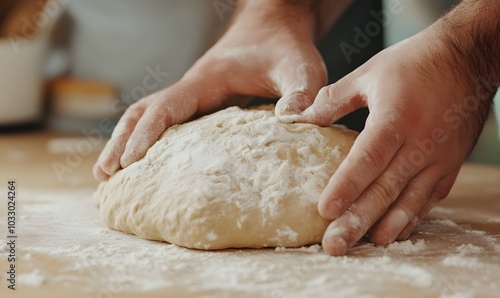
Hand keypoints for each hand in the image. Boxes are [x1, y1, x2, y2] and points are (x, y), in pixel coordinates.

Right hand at [93, 2, 326, 180]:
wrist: (275, 26)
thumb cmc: (286, 47)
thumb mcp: (301, 68)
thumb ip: (301, 93)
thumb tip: (292, 123)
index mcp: (208, 80)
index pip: (166, 106)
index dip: (146, 134)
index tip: (129, 162)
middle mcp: (193, 87)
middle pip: (143, 111)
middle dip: (122, 141)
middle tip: (104, 175)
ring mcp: (194, 95)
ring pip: (149, 115)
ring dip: (127, 140)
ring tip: (109, 173)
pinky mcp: (202, 103)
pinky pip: (167, 121)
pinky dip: (149, 139)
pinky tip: (146, 161)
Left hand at [287, 26, 494, 254]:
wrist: (466, 58)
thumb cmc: (413, 63)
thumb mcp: (368, 74)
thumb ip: (331, 101)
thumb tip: (295, 119)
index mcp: (395, 118)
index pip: (368, 159)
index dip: (346, 186)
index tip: (324, 211)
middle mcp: (420, 143)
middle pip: (386, 188)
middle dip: (359, 219)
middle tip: (335, 245)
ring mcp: (439, 157)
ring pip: (410, 199)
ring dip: (387, 225)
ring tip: (366, 245)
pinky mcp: (450, 164)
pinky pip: (430, 197)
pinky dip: (412, 216)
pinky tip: (396, 231)